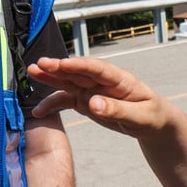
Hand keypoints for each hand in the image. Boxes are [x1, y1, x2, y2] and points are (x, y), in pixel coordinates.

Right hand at [27, 57, 173, 137]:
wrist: (153, 122)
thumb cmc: (152, 116)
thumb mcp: (140, 117)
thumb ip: (117, 110)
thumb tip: (93, 104)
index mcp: (120, 80)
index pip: (98, 69)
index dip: (80, 65)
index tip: (63, 64)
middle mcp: (103, 82)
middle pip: (79, 72)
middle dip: (59, 68)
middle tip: (40, 64)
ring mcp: (93, 91)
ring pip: (69, 82)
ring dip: (51, 78)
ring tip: (32, 72)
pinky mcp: (86, 102)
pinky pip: (67, 101)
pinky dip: (53, 104)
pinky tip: (38, 110)